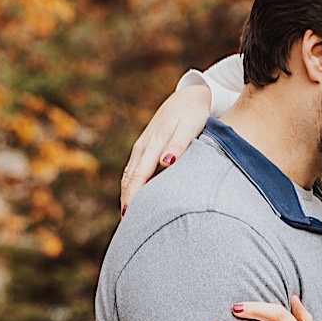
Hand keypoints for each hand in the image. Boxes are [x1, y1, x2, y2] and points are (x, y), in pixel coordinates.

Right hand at [121, 83, 212, 211]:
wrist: (191, 94)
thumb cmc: (194, 113)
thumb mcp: (190, 127)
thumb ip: (179, 146)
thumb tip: (166, 163)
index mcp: (153, 145)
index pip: (139, 177)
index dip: (133, 197)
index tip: (130, 216)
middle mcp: (143, 147)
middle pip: (130, 178)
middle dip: (127, 200)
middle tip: (127, 225)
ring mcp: (143, 145)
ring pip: (129, 174)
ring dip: (127, 193)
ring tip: (128, 216)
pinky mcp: (146, 145)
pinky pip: (134, 168)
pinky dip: (131, 183)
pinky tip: (134, 195)